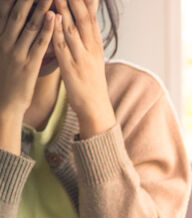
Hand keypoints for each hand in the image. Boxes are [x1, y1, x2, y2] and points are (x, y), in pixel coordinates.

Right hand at [0, 0, 54, 151]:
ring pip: (29, 24)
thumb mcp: (3, 51)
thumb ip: (8, 33)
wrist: (3, 102)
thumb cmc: (6, 76)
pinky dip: (47, 29)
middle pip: (17, 11)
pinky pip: (39, 43)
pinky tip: (54, 17)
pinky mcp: (28, 64)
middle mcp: (5, 39)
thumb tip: (16, 20)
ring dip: (40, 6)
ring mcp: (16, 51)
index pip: (5, 8)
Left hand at [52, 0, 114, 137]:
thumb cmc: (91, 83)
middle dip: (75, 0)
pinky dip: (57, 31)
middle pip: (84, 18)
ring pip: (72, 29)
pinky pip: (62, 46)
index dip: (87, 1)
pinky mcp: (71, 68)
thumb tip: (86, 19)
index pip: (92, 16)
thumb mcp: (94, 58)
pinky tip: (53, 18)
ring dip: (64, 9)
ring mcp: (81, 58)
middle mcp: (91, 49)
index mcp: (96, 46)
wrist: (96, 108)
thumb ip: (88, 38)